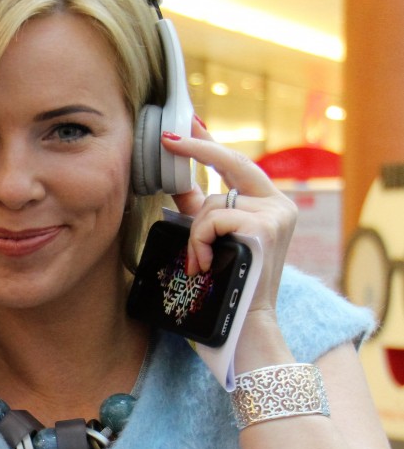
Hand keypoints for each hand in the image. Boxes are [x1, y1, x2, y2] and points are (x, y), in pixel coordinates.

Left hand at [162, 118, 296, 317]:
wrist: (245, 325)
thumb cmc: (227, 286)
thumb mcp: (213, 240)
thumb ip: (201, 212)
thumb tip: (177, 185)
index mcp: (270, 205)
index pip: (237, 165)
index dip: (210, 142)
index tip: (189, 122)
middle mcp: (280, 205)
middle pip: (231, 163)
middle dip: (197, 148)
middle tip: (167, 140)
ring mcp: (276, 214)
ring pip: (213, 202)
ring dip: (195, 233)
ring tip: (200, 263)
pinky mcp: (265, 227)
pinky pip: (213, 219)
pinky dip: (200, 240)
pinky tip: (206, 263)